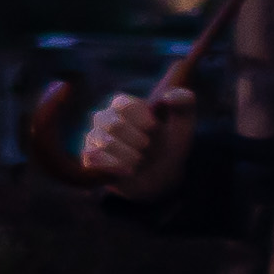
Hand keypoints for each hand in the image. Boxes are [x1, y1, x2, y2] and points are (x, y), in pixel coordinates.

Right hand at [79, 86, 195, 197]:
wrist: (162, 176)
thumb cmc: (170, 145)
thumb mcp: (184, 122)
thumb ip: (184, 101)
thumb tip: (169, 97)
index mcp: (123, 106)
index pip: (121, 104)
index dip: (141, 118)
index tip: (154, 128)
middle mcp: (104, 119)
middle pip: (113, 125)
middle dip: (138, 140)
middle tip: (147, 147)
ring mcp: (94, 139)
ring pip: (104, 143)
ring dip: (130, 156)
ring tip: (139, 161)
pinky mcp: (89, 159)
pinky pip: (93, 158)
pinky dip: (116, 166)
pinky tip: (129, 171)